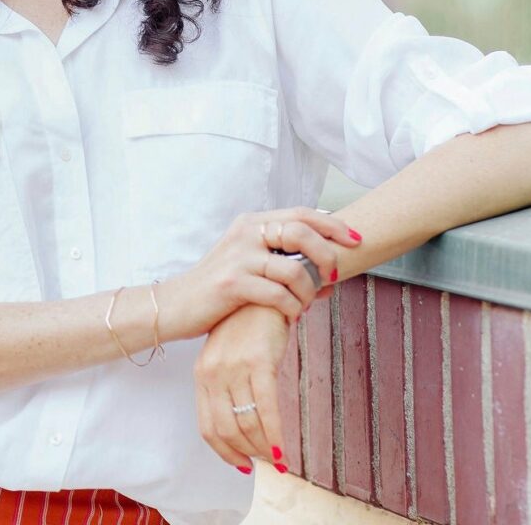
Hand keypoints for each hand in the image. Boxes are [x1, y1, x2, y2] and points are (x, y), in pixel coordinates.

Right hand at [163, 207, 360, 339]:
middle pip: (301, 231)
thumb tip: (326, 274)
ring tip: (305, 305)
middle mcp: (245, 233)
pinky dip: (293, 308)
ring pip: (293, 268)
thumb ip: (281, 260)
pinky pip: (278, 295)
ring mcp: (238, 257)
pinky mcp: (232, 283)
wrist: (175, 305)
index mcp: (251, 222)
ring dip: (309, 292)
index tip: (355, 240)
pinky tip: (290, 317)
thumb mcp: (247, 262)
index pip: (301, 213)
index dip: (332, 224)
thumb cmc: (217, 288)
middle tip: (332, 277)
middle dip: (326, 255)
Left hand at [194, 303, 292, 473]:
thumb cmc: (245, 327)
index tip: (241, 464)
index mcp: (202, 374)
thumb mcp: (224, 356)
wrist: (261, 293)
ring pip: (247, 423)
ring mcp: (235, 367)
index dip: (224, 452)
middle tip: (265, 461)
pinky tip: (284, 450)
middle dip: (247, 453)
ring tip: (277, 456)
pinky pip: (267, 409)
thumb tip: (239, 429)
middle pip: (227, 430)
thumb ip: (225, 388)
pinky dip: (275, 436)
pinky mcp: (259, 362)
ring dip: (263, 448)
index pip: (208, 427)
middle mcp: (214, 372)